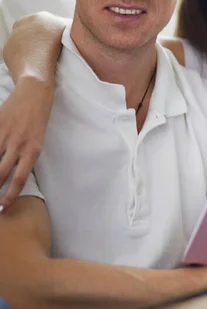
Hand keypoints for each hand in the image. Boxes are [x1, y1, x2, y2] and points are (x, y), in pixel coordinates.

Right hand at [0, 77, 53, 207]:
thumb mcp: (37, 141)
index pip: (19, 178)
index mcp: (32, 150)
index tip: (2, 208)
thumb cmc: (38, 120)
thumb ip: (25, 158)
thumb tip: (13, 177)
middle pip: (0, 173)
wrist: (35, 93)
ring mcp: (4, 134)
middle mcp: (17, 144)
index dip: (9, 195)